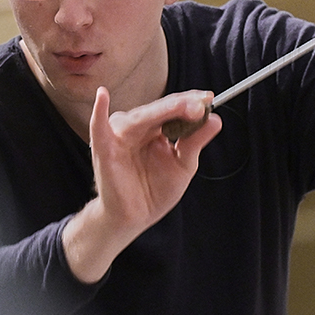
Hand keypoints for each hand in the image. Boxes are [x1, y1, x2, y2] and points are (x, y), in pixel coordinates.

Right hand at [62, 88, 221, 282]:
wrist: (135, 218)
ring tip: (180, 106)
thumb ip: (196, 141)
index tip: (209, 99)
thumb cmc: (155, 190)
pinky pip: (99, 127)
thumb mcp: (183, 165)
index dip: (191, 102)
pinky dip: (99, 112)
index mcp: (156, 128)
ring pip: (141, 116)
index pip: (174, 108)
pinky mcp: (104, 149)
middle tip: (201, 105)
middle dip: (181, 105)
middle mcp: (138, 127)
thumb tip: (215, 119)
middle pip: (160, 109)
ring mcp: (120, 136)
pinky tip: (103, 96)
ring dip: (161, 109)